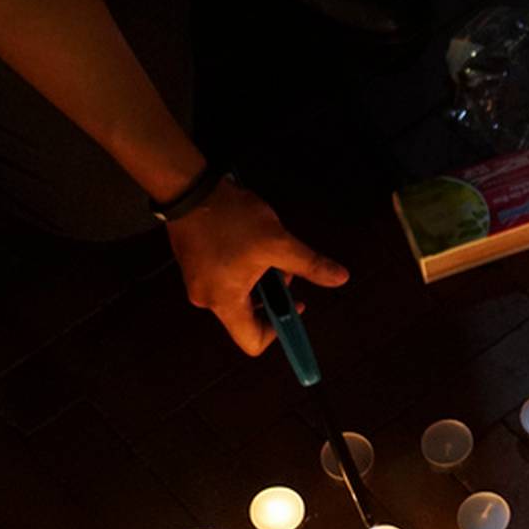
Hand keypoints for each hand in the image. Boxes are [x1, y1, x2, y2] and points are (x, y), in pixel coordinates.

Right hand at [163, 179, 347, 354]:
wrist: (189, 187)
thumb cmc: (229, 218)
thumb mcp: (277, 242)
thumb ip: (309, 264)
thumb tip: (339, 278)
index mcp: (225, 302)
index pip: (252, 342)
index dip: (278, 331)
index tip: (293, 305)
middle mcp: (206, 298)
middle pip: (248, 315)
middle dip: (273, 293)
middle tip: (282, 265)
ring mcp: (196, 281)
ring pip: (238, 293)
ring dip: (260, 277)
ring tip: (265, 247)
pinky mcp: (194, 265)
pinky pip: (224, 278)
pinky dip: (243, 268)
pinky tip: (249, 241)